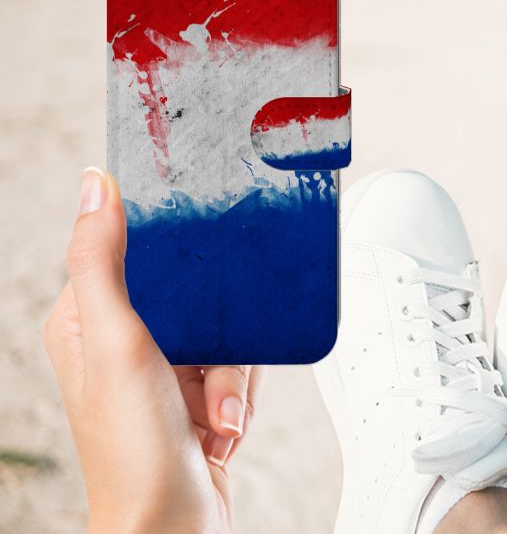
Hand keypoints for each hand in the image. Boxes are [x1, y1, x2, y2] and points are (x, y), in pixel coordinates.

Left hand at [44, 168, 263, 533]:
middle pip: (193, 292)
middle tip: (213, 366)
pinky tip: (224, 423)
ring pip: (224, 329)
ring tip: (217, 410)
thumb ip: (102, 262)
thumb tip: (95, 186)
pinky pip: (239, 364)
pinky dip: (240, 394)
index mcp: (86, 321)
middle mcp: (123, 341)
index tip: (199, 251)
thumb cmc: (134, 451)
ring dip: (232, 374)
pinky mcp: (196, 393)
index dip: (170, 252)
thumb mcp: (117, 342)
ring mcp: (163, 369)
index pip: (129, 252)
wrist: (174, 526)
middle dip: (218, 335)